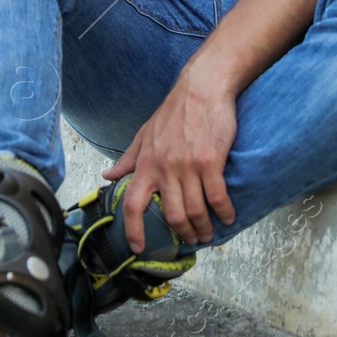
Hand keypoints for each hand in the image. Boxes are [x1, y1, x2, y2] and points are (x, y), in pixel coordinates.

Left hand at [103, 72, 237, 251]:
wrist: (201, 88)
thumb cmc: (174, 111)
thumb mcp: (145, 134)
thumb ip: (128, 158)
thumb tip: (108, 175)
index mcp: (146, 165)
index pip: (132, 204)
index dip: (133, 230)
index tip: (137, 248)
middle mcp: (164, 169)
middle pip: (171, 215)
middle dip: (183, 234)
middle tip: (192, 240)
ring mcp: (187, 166)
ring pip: (194, 210)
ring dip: (204, 228)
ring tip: (209, 233)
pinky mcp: (210, 161)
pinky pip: (217, 196)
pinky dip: (223, 212)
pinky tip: (229, 217)